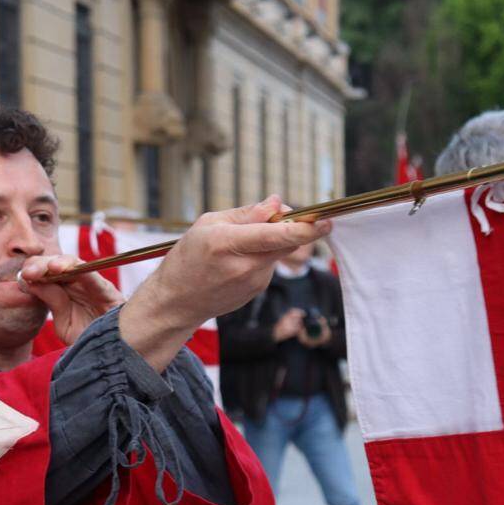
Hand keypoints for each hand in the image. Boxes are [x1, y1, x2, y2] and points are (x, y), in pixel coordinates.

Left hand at [18, 254, 124, 345]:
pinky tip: (65, 269)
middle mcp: (79, 284)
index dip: (33, 271)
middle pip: (58, 264)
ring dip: (59, 263)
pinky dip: (81, 271)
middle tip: (28, 272)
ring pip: (75, 264)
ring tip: (48, 268)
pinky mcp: (108, 291)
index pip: (46, 273)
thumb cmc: (90, 339)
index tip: (22, 277)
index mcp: (66, 291)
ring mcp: (93, 285)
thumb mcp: (64, 323)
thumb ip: (52, 302)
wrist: (112, 354)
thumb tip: (31, 282)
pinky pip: (94, 277)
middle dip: (41, 265)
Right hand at [120, 195, 330, 371]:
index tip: (326, 220)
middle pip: (287, 242)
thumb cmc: (188, 258)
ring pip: (277, 252)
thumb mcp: (208, 224)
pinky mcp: (257, 291)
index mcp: (227, 243)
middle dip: (294, 227)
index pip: (277, 234)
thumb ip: (246, 213)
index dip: (306, 227)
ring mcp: (253, 282)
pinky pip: (269, 265)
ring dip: (270, 242)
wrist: (176, 301)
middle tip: (279, 218)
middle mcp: (244, 265)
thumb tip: (277, 203)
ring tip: (236, 246)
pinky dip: (260, 257)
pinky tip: (235, 263)